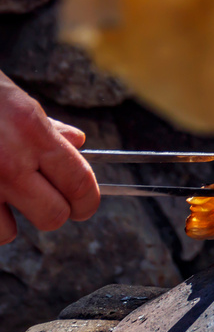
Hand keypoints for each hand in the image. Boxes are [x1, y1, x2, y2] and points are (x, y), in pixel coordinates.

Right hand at [0, 73, 99, 244]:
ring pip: (9, 232)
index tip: (84, 205)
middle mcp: (8, 163)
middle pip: (53, 216)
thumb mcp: (13, 98)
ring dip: (8, 221)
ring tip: (0, 196)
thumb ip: (47, 127)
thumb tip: (77, 143)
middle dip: (52, 211)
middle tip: (43, 200)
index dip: (87, 201)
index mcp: (31, 133)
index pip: (79, 183)